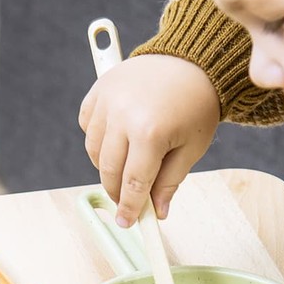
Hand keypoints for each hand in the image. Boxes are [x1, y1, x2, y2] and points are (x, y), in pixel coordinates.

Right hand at [78, 53, 220, 226]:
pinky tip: (117, 138)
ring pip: (93, 150)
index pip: (133, 182)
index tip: (128, 222)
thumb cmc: (196, 104)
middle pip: (108, 170)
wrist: (191, 61)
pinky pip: (87, 125)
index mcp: (151, 132)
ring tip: (126, 165)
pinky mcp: (99, 89)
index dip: (130, 207)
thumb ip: (170, 181)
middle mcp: (123, 116)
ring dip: (106, 165)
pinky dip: (98, 138)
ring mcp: (108, 101)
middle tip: (127, 201)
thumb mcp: (192, 147)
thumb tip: (157, 211)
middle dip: (117, 191)